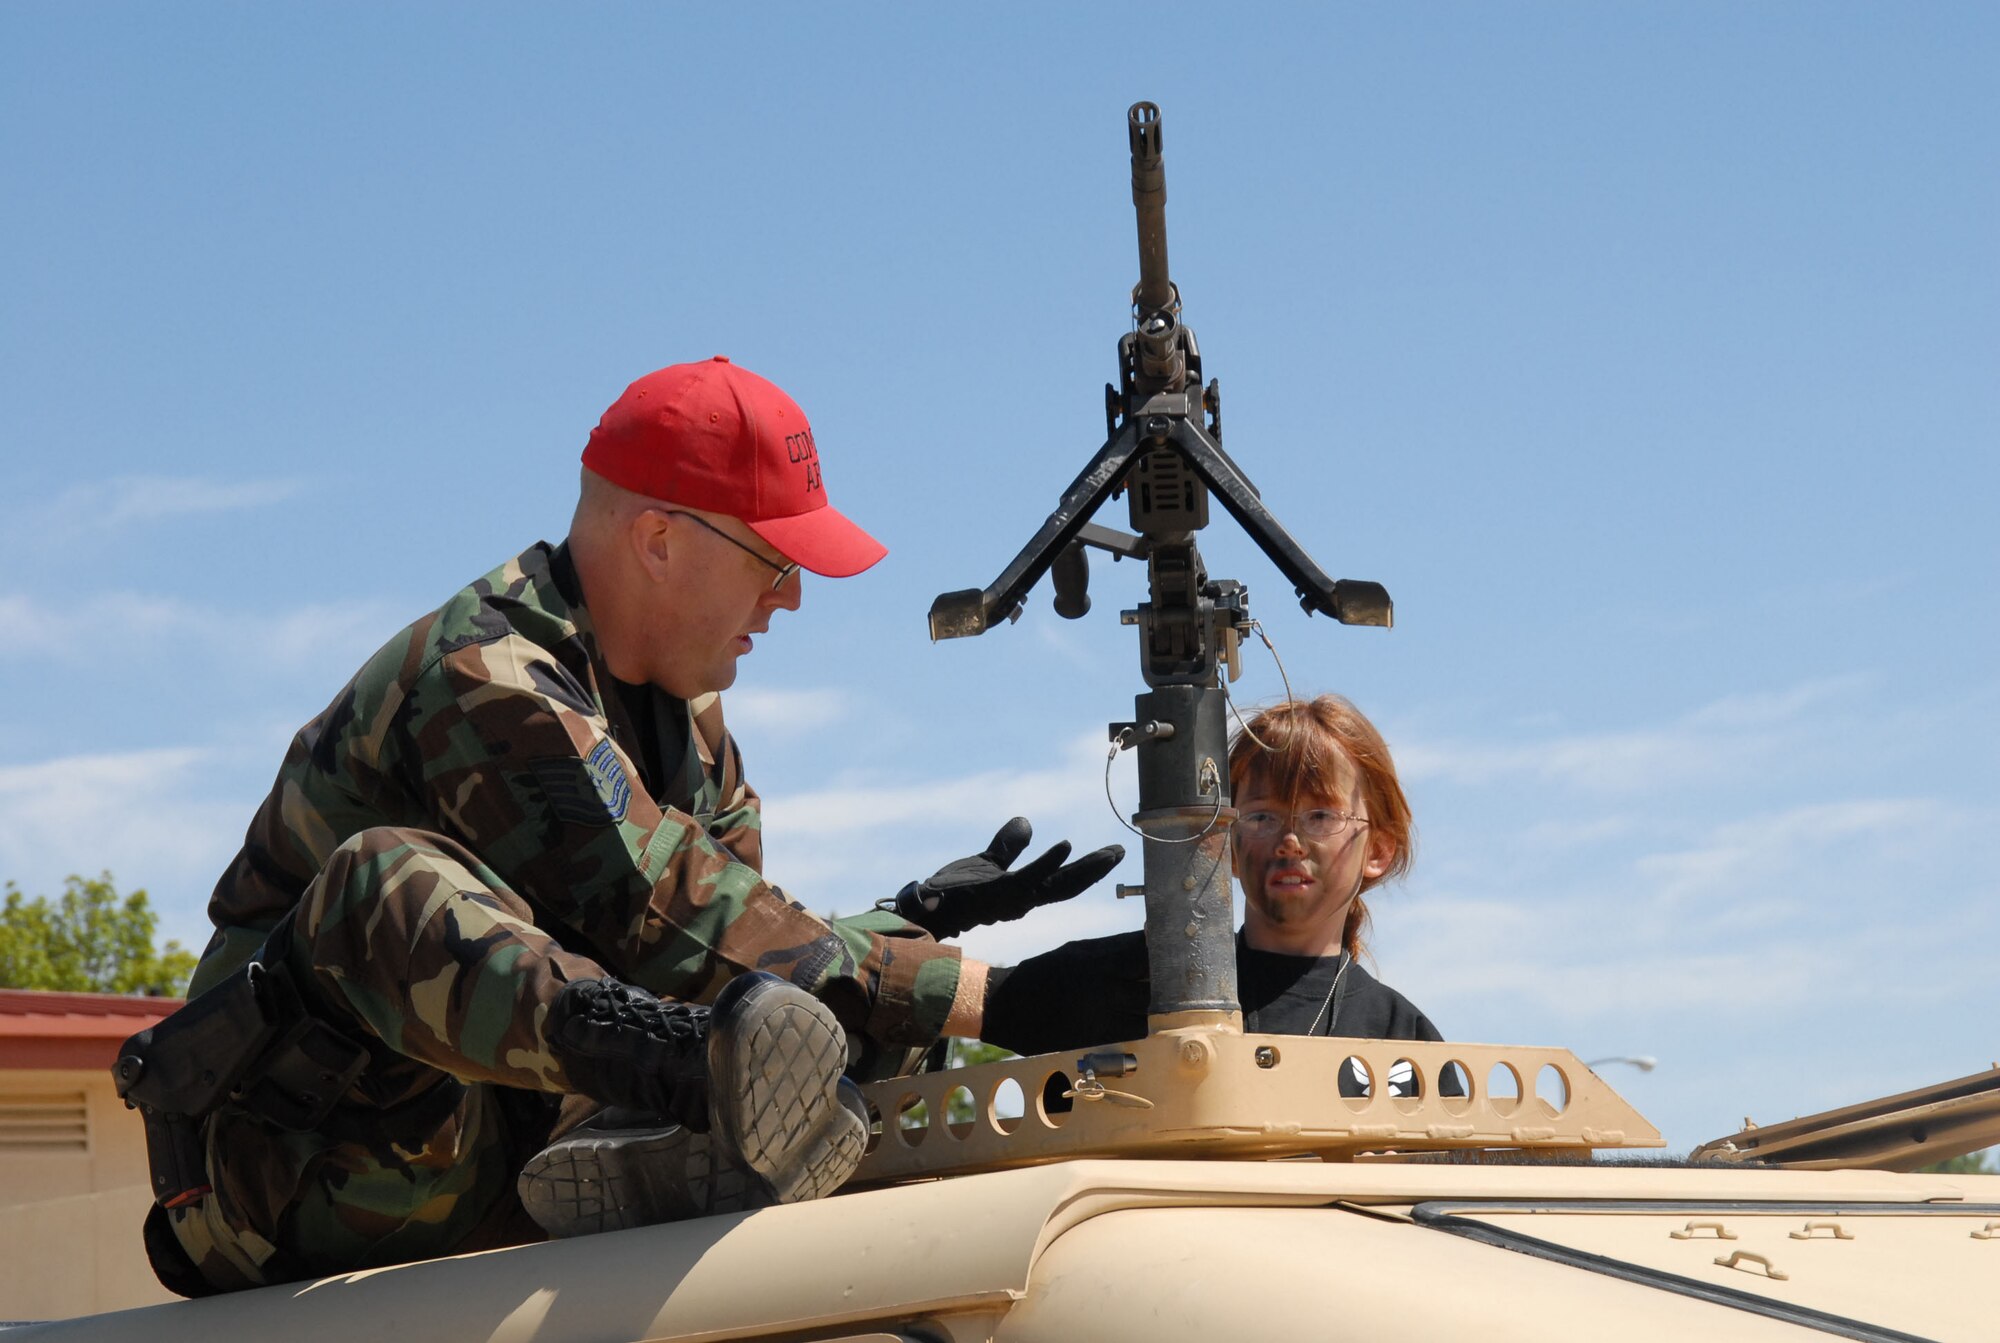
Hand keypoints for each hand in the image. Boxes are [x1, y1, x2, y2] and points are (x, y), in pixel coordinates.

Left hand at [885, 818, 1122, 940]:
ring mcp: (1012, 898)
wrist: (927, 906)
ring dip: (1085, 870)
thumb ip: (1009, 847)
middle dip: (1096, 870)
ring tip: (1109, 854)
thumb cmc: (956, 891)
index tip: (1112, 853)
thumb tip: (1027, 823)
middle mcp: (1024, 900)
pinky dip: (1048, 862)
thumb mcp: (988, 863)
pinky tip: (1065, 844)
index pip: (1063, 881)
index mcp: (1025, 893)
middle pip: (1068, 886)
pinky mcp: (997, 891)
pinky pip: (1028, 877)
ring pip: (1056, 885)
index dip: (1089, 869)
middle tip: (1121, 850)